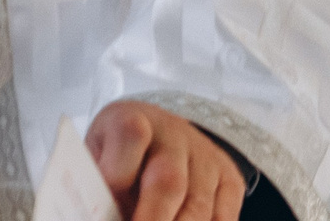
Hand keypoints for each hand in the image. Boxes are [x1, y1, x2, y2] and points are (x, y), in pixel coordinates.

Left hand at [87, 102, 247, 220]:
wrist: (164, 131)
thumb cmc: (121, 151)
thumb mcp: (100, 152)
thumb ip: (101, 182)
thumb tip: (103, 214)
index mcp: (129, 119)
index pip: (129, 134)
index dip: (119, 172)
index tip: (111, 205)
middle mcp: (173, 134)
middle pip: (168, 182)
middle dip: (153, 218)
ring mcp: (206, 156)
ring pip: (198, 207)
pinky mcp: (230, 179)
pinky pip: (224, 218)